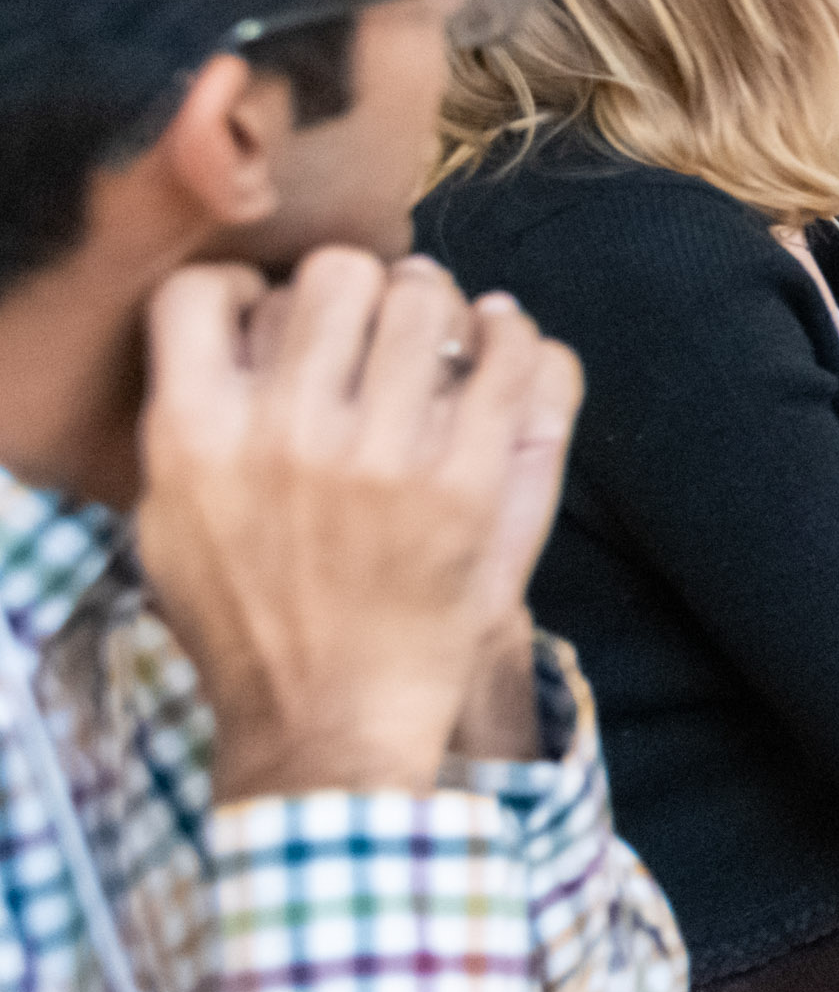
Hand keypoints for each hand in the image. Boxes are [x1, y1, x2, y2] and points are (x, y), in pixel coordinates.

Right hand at [132, 254, 584, 799]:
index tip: (282, 311)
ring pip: (425, 300)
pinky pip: (509, 357)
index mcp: (196, 436)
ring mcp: (383, 453)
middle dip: (362, 282)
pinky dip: (511, 334)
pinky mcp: (470, 480)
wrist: (328, 715)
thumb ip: (192, 420)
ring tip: (443, 325)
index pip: (205, 294)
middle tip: (381, 312)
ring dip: (439, 300)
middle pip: (334, 275)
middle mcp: (285, 432)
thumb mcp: (174, 522)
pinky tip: (502, 344)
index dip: (249, 288)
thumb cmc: (251, 617)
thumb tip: (246, 322)